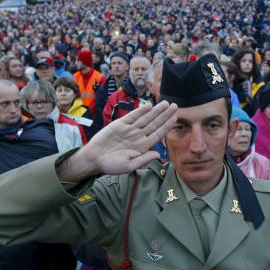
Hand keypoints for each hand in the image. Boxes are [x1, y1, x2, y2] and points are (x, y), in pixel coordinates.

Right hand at [58, 101, 176, 181]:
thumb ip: (143, 160)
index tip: (175, 118)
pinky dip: (140, 111)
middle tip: (175, 106)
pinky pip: (132, 116)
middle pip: (154, 123)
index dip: (166, 126)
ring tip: (166, 103)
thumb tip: (158, 155)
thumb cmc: (111, 165)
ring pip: (145, 118)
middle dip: (165, 115)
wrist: (94, 159)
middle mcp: (138, 136)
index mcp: (142, 146)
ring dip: (156, 111)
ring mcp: (129, 129)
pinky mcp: (120, 124)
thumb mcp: (129, 166)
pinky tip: (149, 106)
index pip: (158, 134)